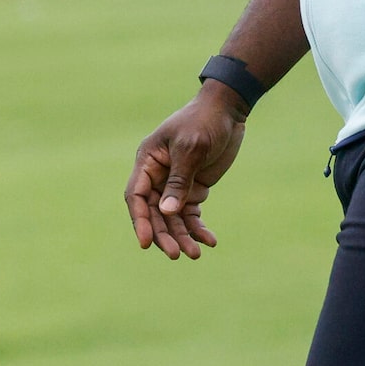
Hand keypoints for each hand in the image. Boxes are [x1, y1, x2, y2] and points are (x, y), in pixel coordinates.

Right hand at [125, 88, 246, 259]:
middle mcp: (158, 176)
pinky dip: (198, 228)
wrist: (228, 110)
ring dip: (182, 236)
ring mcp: (175, 184)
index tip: (146, 243)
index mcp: (148, 162)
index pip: (137, 196)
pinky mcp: (194, 189)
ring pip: (173, 218)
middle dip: (164, 235)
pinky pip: (191, 214)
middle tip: (176, 255)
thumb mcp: (192, 148)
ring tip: (195, 254)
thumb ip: (179, 180)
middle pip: (155, 213)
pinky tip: (210, 241)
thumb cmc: (204, 122)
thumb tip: (167, 212)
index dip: (140, 221)